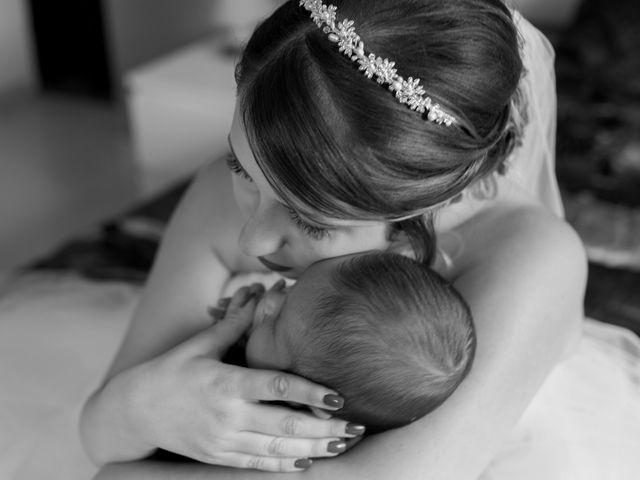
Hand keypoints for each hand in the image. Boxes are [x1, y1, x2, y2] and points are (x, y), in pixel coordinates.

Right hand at [123, 285, 362, 471]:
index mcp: (225, 384)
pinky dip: (286, 465)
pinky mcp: (219, 456)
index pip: (275, 388)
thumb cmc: (170, 371)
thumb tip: (260, 295)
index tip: (339, 396)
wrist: (135, 412)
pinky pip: (258, 464)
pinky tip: (309, 461)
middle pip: (285, 426)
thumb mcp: (200, 345)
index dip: (310, 392)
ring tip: (343, 444)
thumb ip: (234, 325)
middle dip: (324, 428)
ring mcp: (223, 441)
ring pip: (277, 451)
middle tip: (356, 427)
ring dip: (314, 449)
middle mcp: (227, 416)